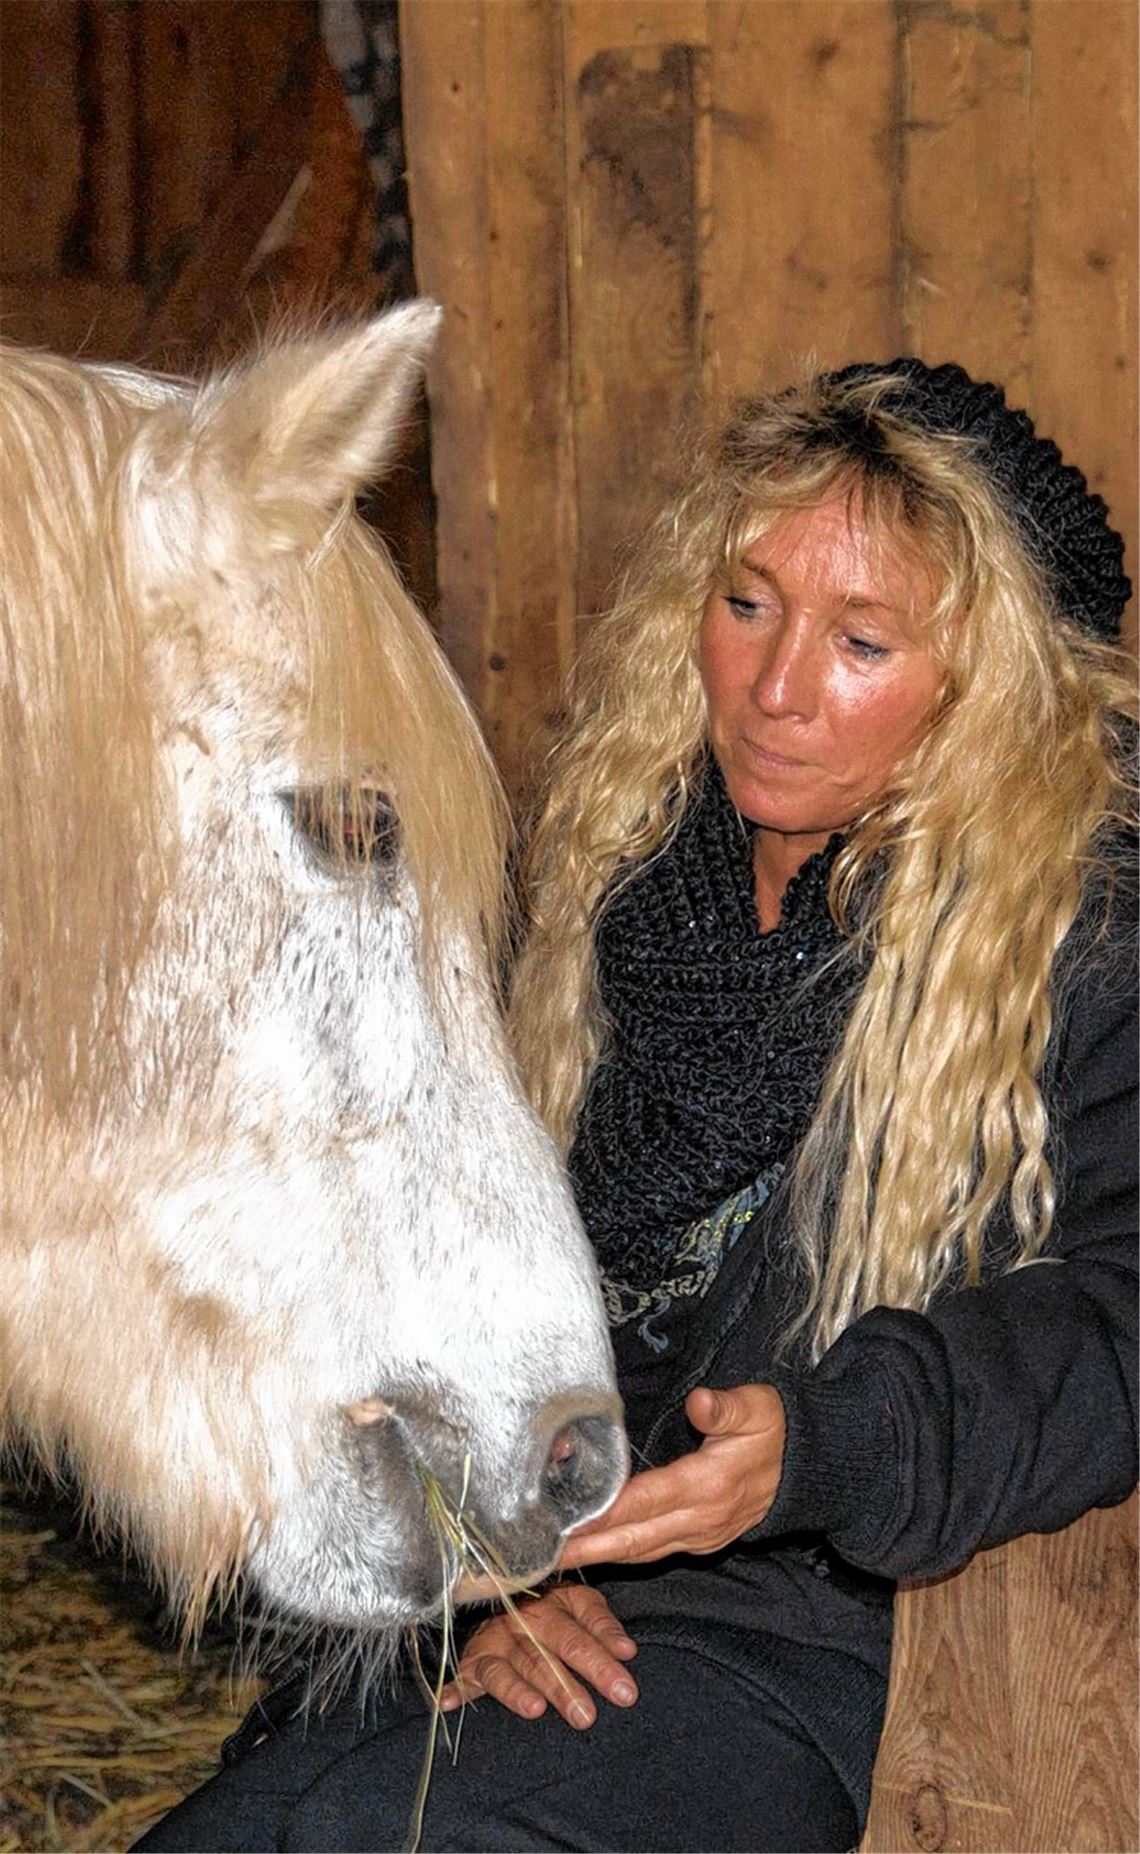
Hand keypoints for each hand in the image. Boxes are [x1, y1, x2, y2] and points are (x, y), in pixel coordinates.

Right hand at [439, 1583, 638, 1728]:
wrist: (504, 1589)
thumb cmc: (552, 1608)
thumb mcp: (581, 1604)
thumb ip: (603, 1626)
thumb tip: (628, 1651)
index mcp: (551, 1606)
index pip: (578, 1636)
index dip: (602, 1662)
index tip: (625, 1691)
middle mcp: (519, 1623)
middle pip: (544, 1656)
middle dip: (565, 1686)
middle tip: (586, 1716)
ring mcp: (494, 1643)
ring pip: (507, 1668)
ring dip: (518, 1690)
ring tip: (536, 1709)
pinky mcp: (472, 1662)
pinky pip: (462, 1676)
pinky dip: (455, 1690)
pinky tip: (448, 1704)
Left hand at [558, 1383, 785, 1569]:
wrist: (807, 1469)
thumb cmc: (776, 1430)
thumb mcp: (757, 1408)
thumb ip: (725, 1407)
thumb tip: (698, 1402)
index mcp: (708, 1484)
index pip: (646, 1502)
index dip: (606, 1514)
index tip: (568, 1522)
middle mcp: (701, 1519)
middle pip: (635, 1538)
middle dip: (588, 1548)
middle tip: (543, 1555)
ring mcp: (702, 1535)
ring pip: (643, 1551)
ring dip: (601, 1556)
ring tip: (558, 1557)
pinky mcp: (703, 1541)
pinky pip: (655, 1552)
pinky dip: (624, 1554)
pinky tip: (598, 1552)